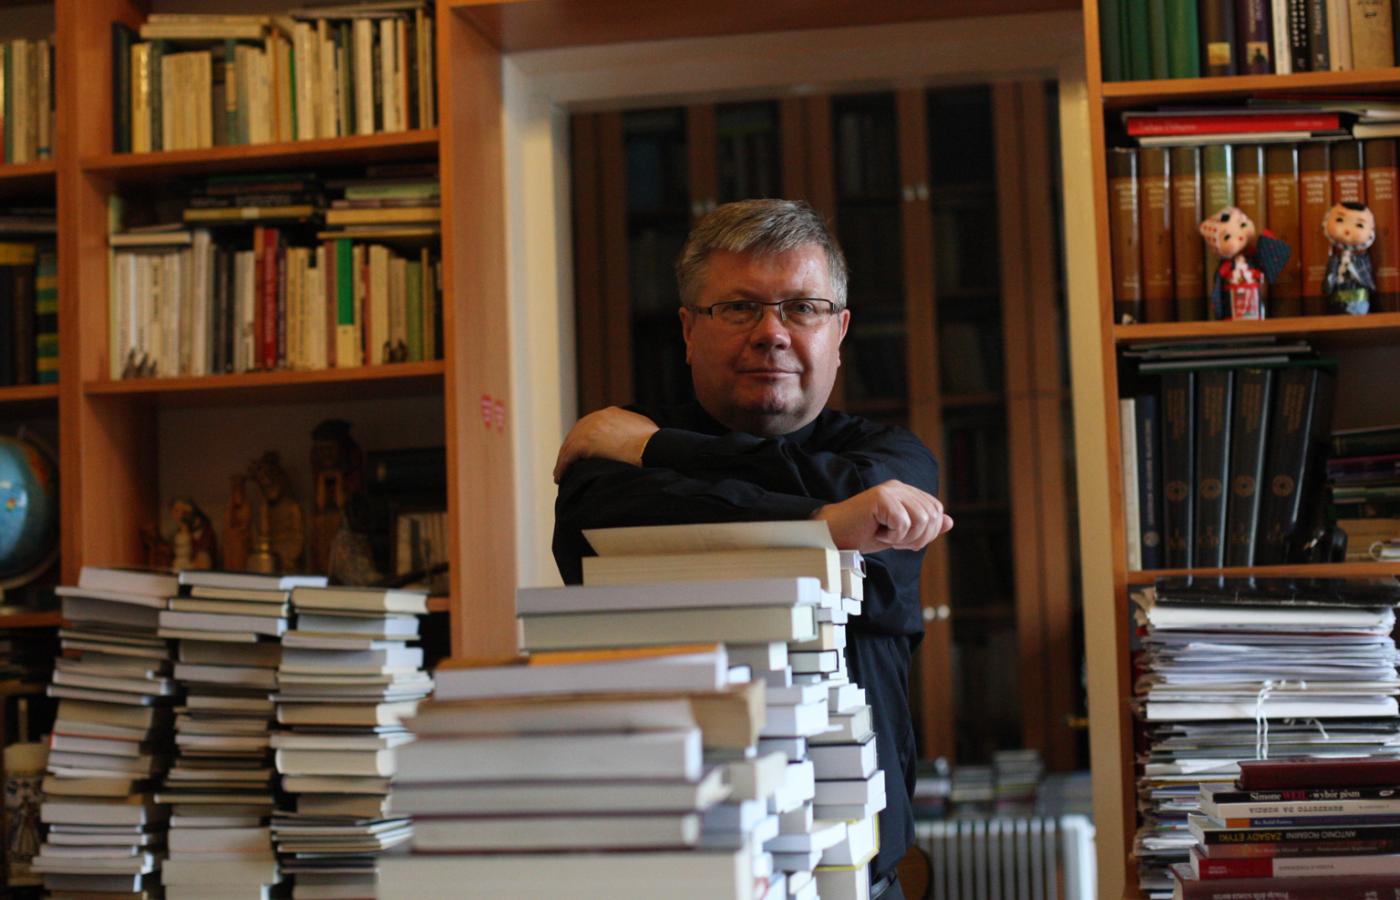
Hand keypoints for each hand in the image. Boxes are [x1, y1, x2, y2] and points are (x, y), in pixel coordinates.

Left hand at [553, 407, 659, 482]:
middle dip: (571, 449)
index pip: (592, 426)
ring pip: (569, 446)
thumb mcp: (645, 429)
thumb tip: (638, 438)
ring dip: (564, 461)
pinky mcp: (583, 442)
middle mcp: (598, 417)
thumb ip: (636, 430)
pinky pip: (567, 457)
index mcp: (612, 413)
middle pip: (576, 434)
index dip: (585, 439)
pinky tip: (560, 477)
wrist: (652, 446)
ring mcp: (589, 429)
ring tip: (561, 475)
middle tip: (568, 464)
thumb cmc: (655, 443)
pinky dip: (562, 467)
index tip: (583, 452)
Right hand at [812, 480, 952, 552]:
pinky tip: (877, 532)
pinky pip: (904, 523)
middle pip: (932, 515)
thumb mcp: (900, 533)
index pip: (935, 510)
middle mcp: (899, 487)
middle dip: (917, 537)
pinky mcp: (881, 497)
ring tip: (885, 535)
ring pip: (921, 519)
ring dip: (904, 537)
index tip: (903, 540)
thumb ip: (924, 526)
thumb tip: (949, 521)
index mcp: (905, 492)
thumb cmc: (862, 534)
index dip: (926, 532)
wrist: (834, 536)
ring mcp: (890, 490)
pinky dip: (892, 536)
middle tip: (893, 540)